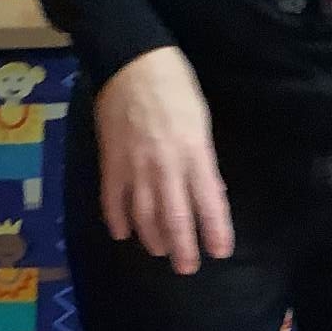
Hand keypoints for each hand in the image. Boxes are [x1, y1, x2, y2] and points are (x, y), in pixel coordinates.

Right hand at [95, 48, 233, 273]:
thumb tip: (208, 191)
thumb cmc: (175, 86)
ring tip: (159, 250)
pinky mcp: (110, 164)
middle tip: (188, 267)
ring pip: (143, 215)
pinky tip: (123, 233)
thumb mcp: (201, 121)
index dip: (215, 230)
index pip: (208, 202)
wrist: (130, 63)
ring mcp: (133, 168)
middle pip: (175, 218)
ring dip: (153, 238)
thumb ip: (203, 160)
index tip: (221, 252)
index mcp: (193, 154)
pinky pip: (112, 201)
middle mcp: (165, 167)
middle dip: (183, 247)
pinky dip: (117, 220)